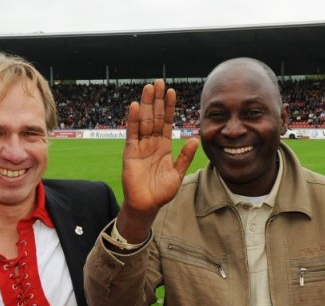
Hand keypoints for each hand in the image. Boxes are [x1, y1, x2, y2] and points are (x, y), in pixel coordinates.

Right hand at [118, 80, 198, 241]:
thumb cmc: (162, 192)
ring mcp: (140, 146)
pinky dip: (133, 120)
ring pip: (143, 121)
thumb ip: (185, 157)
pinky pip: (132, 134)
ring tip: (148, 88)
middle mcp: (152, 143)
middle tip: (158, 81)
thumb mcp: (178, 173)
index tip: (171, 91)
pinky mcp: (130, 153)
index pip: (167, 122)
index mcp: (164, 147)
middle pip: (154, 117)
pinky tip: (135, 106)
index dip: (168, 107)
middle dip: (156, 100)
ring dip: (145, 104)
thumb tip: (194, 139)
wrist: (147, 205)